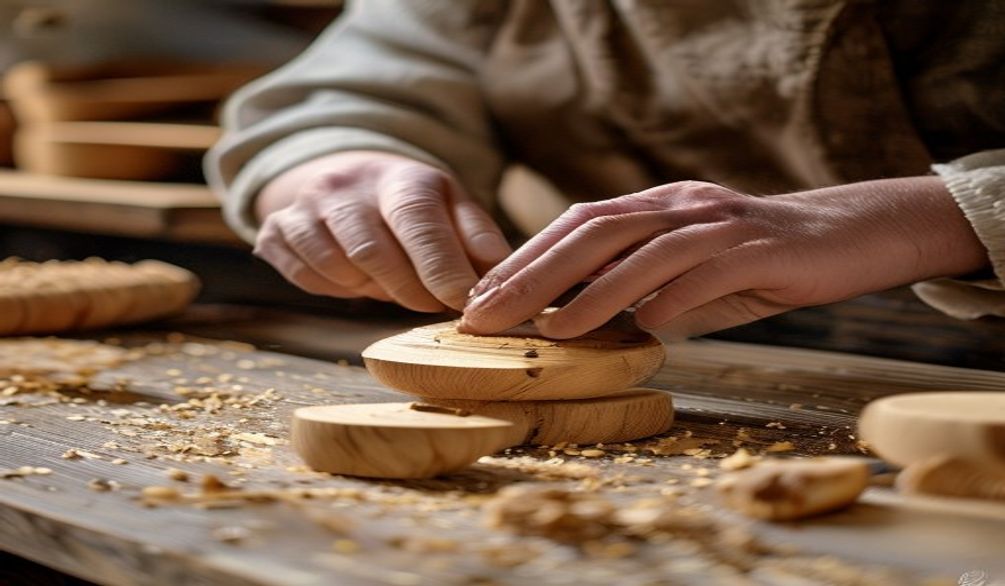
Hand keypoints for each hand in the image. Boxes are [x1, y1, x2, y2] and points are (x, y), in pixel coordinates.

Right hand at [253, 151, 510, 311]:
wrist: (349, 178)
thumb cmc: (413, 205)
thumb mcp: (454, 209)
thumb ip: (480, 241)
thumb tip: (505, 277)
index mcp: (402, 178)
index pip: (419, 224)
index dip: (441, 270)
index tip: (463, 305)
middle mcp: (348, 185)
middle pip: (375, 254)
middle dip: (410, 291)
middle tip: (431, 302)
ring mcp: (306, 206)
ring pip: (338, 269)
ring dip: (371, 290)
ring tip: (391, 280)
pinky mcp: (277, 230)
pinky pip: (304, 278)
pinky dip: (335, 289)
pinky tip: (354, 276)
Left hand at [460, 178, 987, 338]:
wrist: (846, 236)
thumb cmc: (755, 262)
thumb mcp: (686, 271)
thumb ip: (636, 287)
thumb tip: (574, 322)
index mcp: (655, 207)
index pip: (575, 225)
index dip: (524, 258)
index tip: (481, 295)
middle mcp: (678, 206)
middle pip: (592, 232)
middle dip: (534, 275)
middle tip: (488, 314)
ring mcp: (717, 223)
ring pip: (642, 250)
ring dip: (592, 292)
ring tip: (549, 330)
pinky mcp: (757, 248)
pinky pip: (705, 272)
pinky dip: (670, 299)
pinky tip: (643, 328)